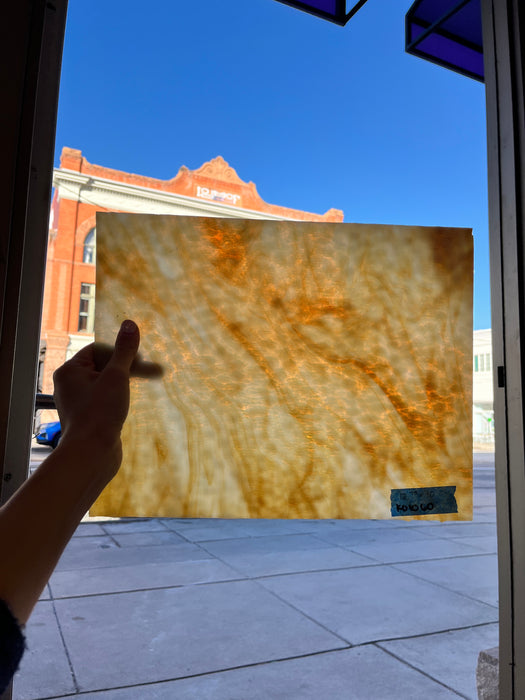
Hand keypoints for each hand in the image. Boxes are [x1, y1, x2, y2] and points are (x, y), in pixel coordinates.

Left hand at [52, 320, 161, 472]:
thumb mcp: (117, 377)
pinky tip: (129, 404)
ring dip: (127, 382)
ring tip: (150, 384)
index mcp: (70, 371)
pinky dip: (120, 397)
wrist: (91, 455)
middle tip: (155, 372)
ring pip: (106, 383)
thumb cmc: (99, 414)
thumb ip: (125, 350)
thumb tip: (130, 324)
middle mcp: (70, 385)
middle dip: (130, 367)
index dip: (121, 352)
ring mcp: (78, 402)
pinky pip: (105, 398)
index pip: (98, 349)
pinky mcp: (88, 417)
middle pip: (103, 365)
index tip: (141, 360)